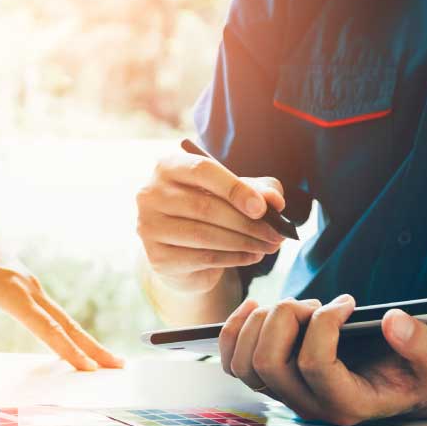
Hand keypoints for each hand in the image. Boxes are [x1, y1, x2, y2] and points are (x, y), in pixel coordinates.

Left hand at [0, 231, 123, 370]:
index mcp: (15, 295)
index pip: (47, 329)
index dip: (67, 350)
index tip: (86, 368)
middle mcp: (32, 292)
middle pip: (69, 326)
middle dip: (93, 349)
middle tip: (117, 368)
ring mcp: (36, 290)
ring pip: (68, 320)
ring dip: (88, 342)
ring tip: (108, 362)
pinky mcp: (34, 290)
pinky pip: (59, 315)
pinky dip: (74, 332)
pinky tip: (82, 347)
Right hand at [137, 149, 286, 295]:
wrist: (183, 251)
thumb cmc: (210, 211)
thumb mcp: (235, 193)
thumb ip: (258, 190)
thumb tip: (275, 201)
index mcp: (168, 167)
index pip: (202, 170)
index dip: (235, 188)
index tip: (263, 208)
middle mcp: (150, 195)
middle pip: (205, 207)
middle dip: (247, 223)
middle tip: (277, 233)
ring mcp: (149, 228)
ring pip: (205, 235)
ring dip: (244, 242)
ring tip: (269, 246)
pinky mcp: (157, 258)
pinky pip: (202, 258)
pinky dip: (234, 258)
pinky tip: (252, 256)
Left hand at [220, 295, 426, 425]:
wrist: (399, 381)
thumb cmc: (416, 371)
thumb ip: (422, 345)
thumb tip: (391, 320)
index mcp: (348, 405)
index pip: (315, 364)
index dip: (324, 324)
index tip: (349, 302)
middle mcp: (309, 406)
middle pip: (270, 362)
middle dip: (287, 318)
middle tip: (315, 302)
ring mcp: (285, 395)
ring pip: (246, 363)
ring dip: (263, 322)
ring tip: (297, 305)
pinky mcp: (271, 381)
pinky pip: (232, 361)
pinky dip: (236, 330)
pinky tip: (256, 307)